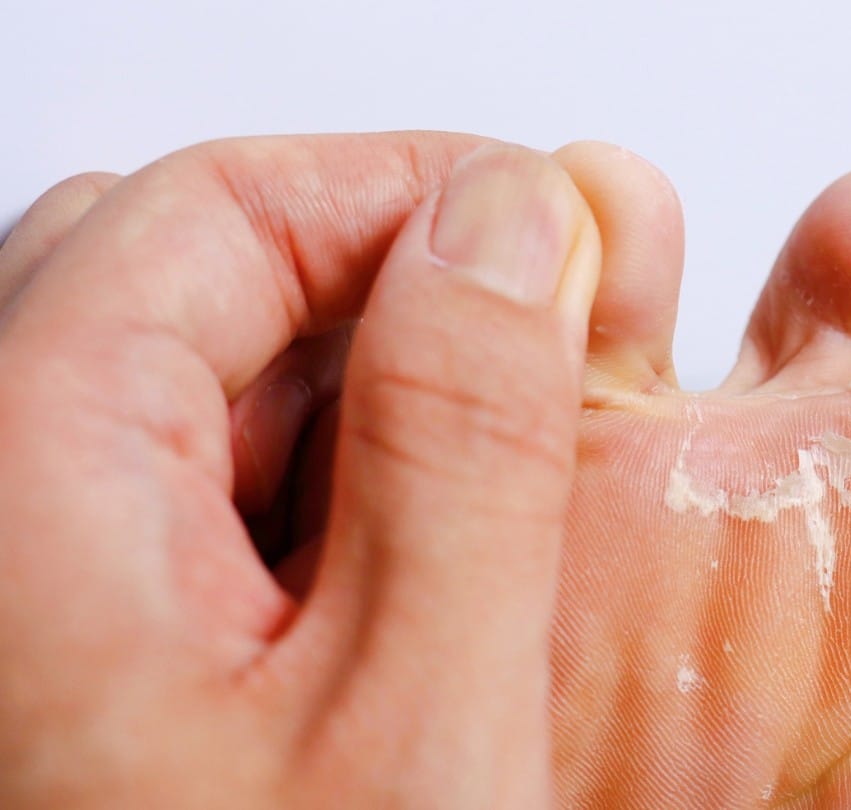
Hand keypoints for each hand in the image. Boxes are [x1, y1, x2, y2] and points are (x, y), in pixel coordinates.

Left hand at [0, 135, 601, 806]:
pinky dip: (329, 508)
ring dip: (371, 412)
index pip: (220, 207)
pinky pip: (197, 512)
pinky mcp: (75, 658)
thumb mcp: (410, 719)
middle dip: (394, 299)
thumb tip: (509, 228)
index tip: (559, 237)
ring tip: (502, 501)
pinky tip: (420, 588)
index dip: (414, 191)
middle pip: (196, 285)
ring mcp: (32, 591)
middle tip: (543, 356)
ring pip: (202, 399)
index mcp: (23, 484)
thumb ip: (462, 447)